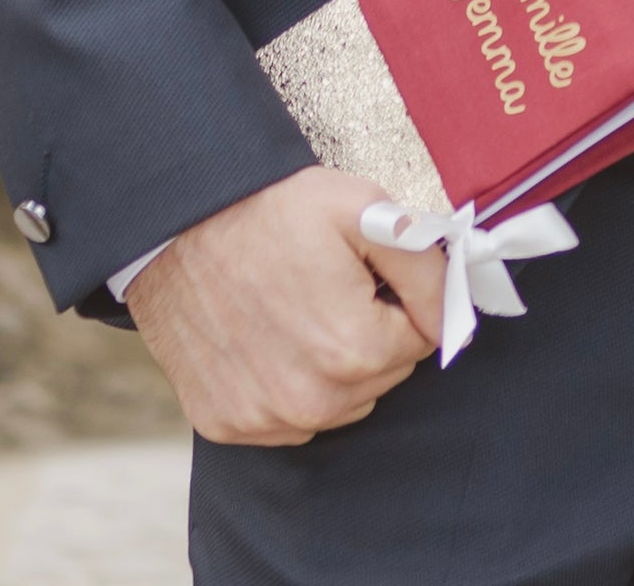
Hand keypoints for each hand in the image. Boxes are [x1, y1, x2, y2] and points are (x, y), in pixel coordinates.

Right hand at [125, 166, 448, 443]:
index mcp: (353, 350)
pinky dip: (289, 385)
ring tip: (299, 308)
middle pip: (382, 374)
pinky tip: (268, 338)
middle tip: (331, 285)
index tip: (367, 273)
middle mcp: (311, 401)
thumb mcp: (365, 211)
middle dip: (372, 332)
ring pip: (340, 402)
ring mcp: (264, 418)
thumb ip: (425, 265)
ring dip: (334, 365)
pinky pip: (289, 419)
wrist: (177, 224)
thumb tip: (456, 312)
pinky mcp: (227, 423)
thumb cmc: (272, 211)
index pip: (421, 338)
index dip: (400, 299)